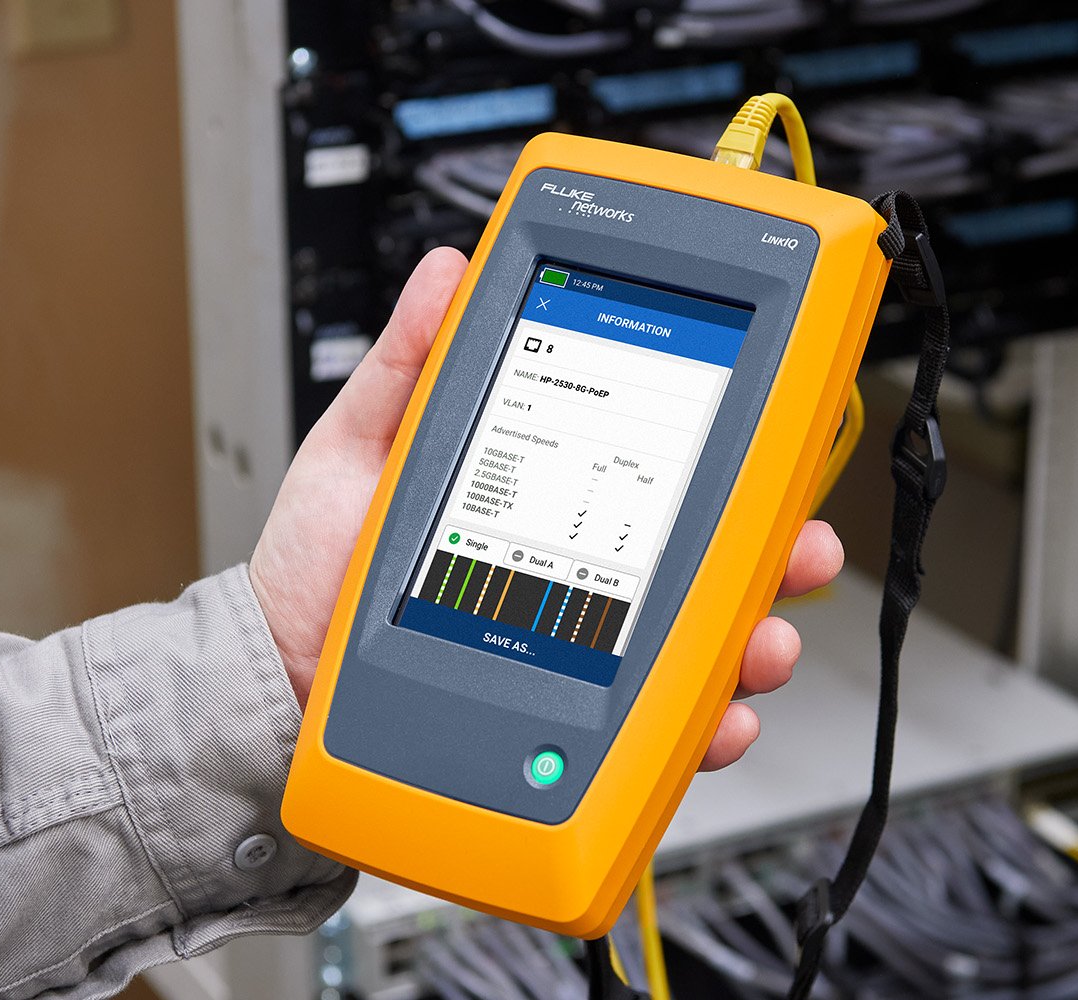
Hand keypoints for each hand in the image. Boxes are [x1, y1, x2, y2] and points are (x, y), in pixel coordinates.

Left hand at [251, 249, 843, 770]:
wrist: (280, 671)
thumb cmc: (321, 558)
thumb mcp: (366, 443)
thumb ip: (413, 360)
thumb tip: (452, 272)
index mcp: (550, 489)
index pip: (657, 463)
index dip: (726, 448)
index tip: (768, 428)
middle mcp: (582, 563)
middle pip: (702, 552)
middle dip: (773, 549)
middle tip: (797, 546)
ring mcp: (584, 640)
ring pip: (698, 638)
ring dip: (756, 637)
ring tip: (764, 641)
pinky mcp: (571, 710)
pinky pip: (655, 721)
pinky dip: (703, 721)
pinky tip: (719, 714)